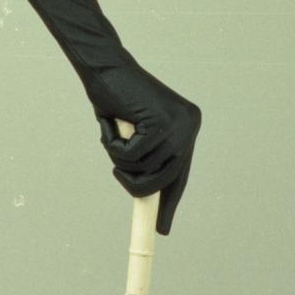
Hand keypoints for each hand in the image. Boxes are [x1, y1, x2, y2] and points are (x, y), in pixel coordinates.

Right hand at [74, 55, 200, 236]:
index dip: (169, 204)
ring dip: (119, 159)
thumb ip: (145, 156)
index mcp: (187, 126)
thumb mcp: (134, 132)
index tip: (161, 229)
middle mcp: (190, 126)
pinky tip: (112, 123)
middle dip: (137, 185)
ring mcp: (178, 125)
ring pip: (145, 169)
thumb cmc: (113, 97)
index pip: (180, 175)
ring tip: (112, 134)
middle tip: (117, 173)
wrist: (103, 65)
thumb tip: (146, 196)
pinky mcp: (160, 123)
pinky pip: (131, 156)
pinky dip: (114, 146)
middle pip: (165, 180)